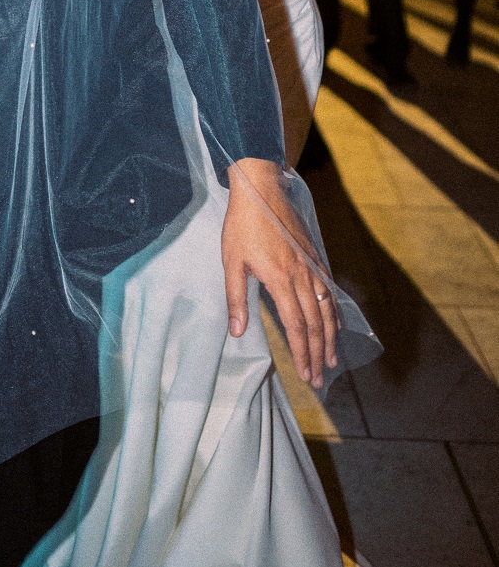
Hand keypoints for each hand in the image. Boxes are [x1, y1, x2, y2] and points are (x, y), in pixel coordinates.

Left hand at [222, 157, 337, 387]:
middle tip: (320, 378)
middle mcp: (301, 276)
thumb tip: (237, 332)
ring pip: (326, 309)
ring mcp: (310, 265)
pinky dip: (334, 310)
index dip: (302, 353)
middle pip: (315, 323)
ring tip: (331, 359)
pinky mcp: (313, 255)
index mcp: (280, 280)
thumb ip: (236, 298)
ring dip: (330, 337)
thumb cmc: (242, 225)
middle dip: (317, 353)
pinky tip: (335, 323)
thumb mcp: (231, 261)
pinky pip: (329, 289)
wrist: (260, 188)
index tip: (306, 374)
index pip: (296, 326)